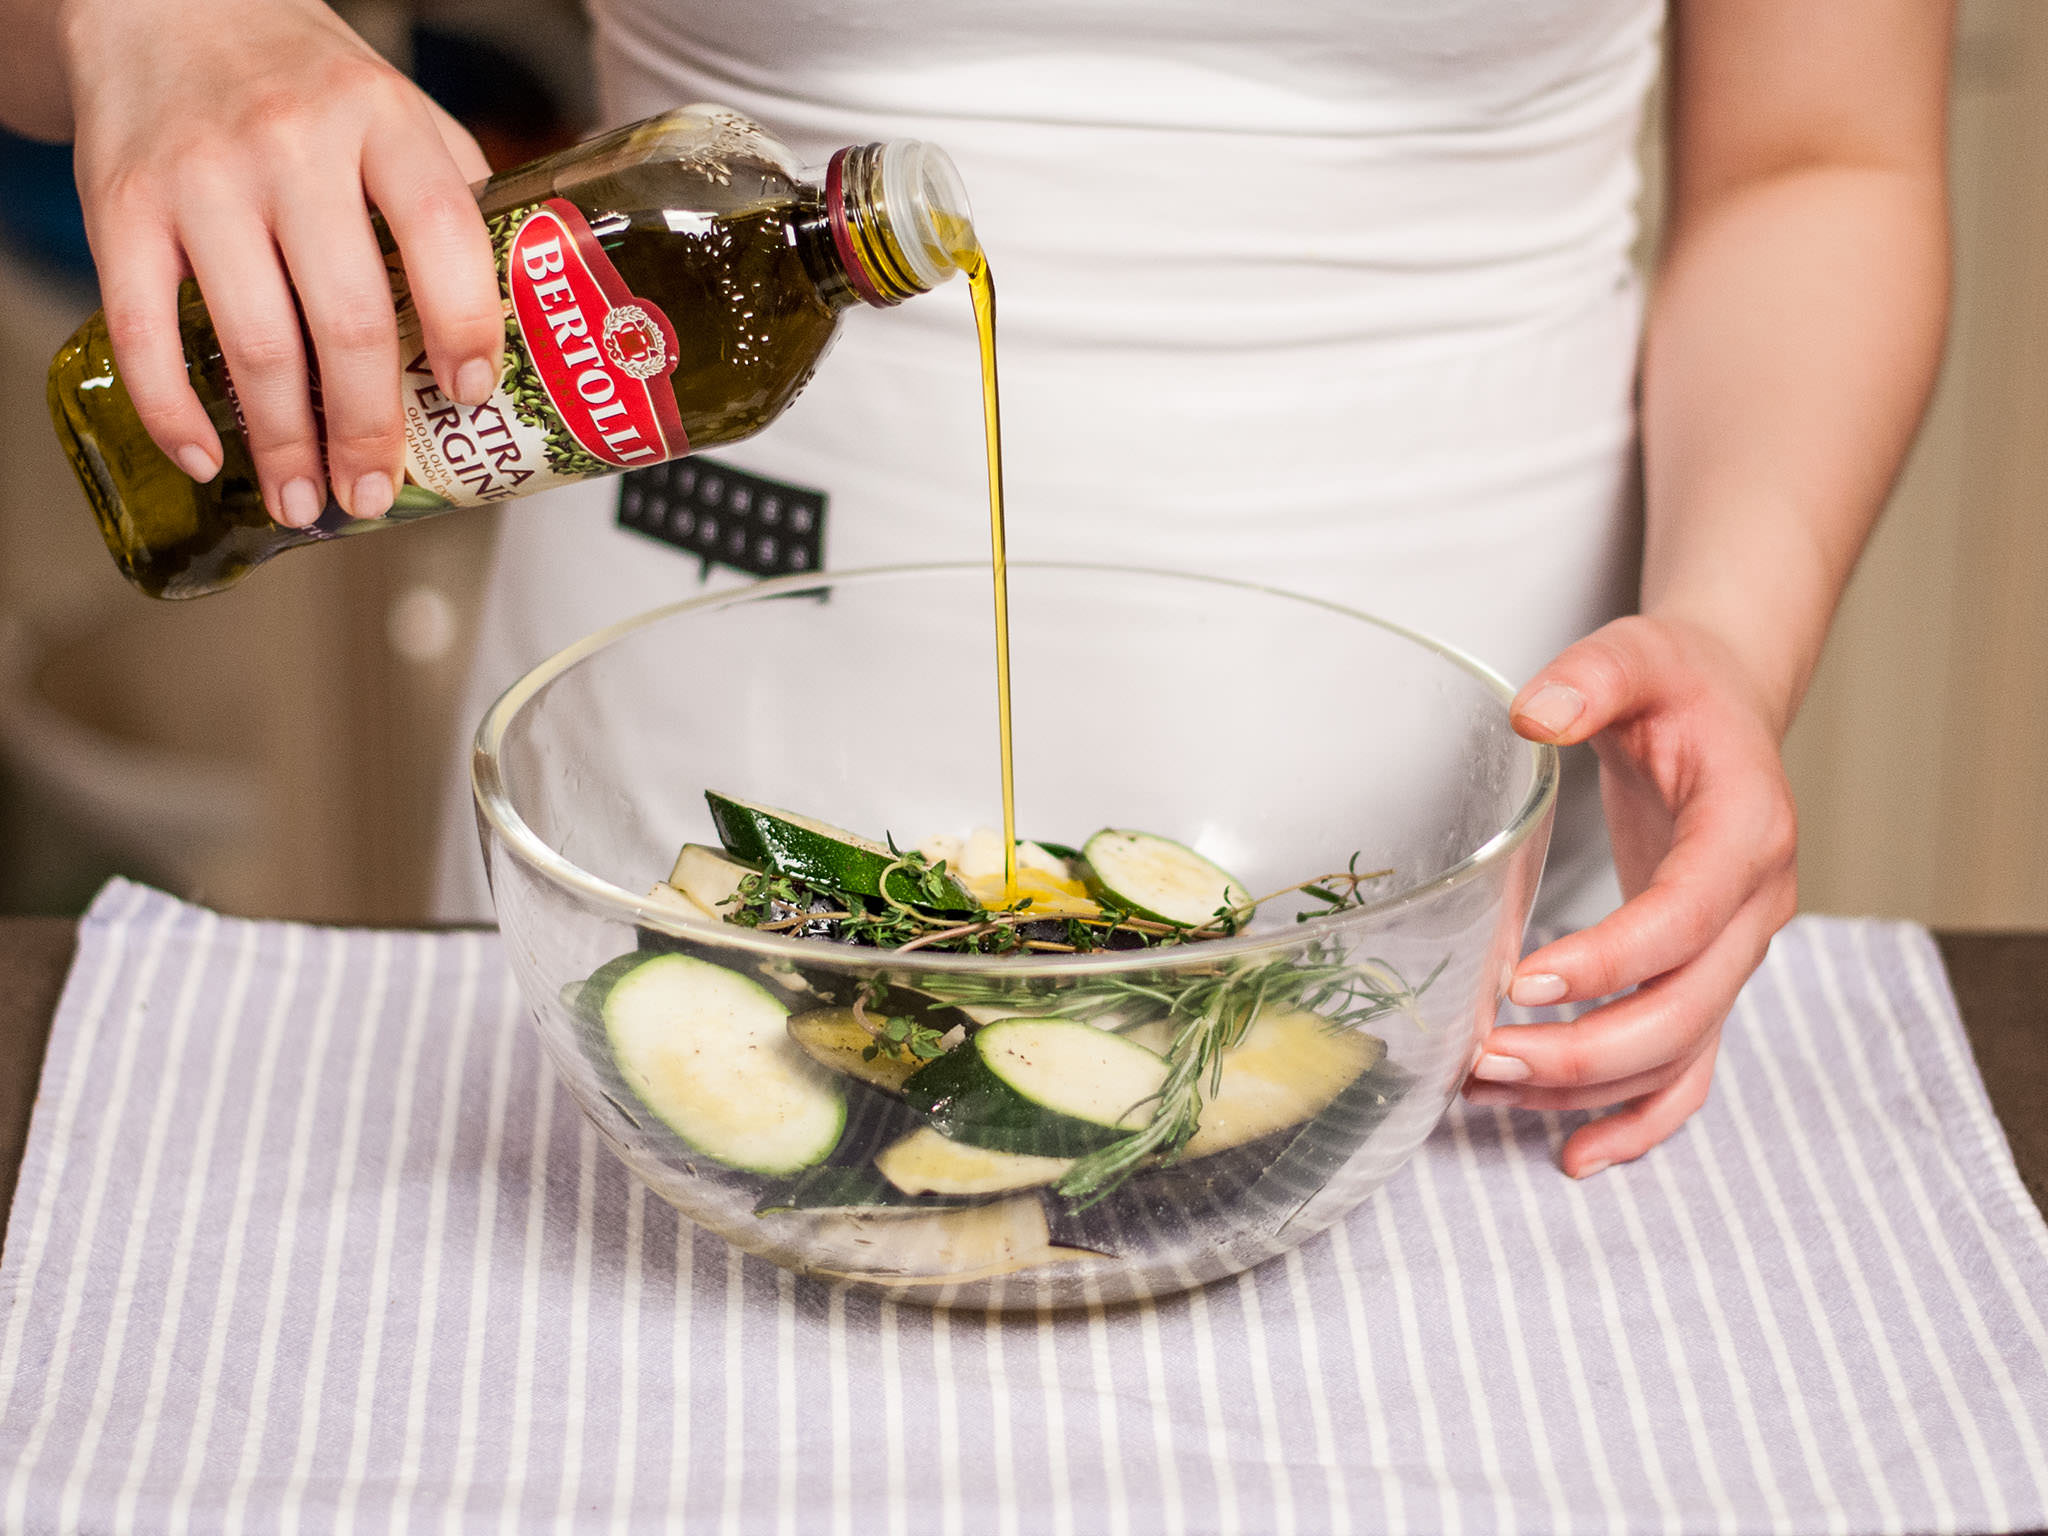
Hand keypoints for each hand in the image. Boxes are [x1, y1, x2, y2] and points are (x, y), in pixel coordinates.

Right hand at [61, 0, 500, 524]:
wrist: (161, 6)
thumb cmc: (300, 81)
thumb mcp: (395, 109)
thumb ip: (453, 196)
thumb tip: (521, 321)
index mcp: (379, 118)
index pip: (442, 230)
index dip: (465, 325)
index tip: (470, 395)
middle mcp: (291, 145)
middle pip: (348, 317)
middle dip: (369, 428)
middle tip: (376, 491)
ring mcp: (201, 178)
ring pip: (256, 343)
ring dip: (285, 445)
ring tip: (306, 500)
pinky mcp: (120, 207)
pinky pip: (144, 332)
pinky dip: (176, 411)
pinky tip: (210, 460)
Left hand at [1462, 614, 1798, 1175]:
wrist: (1723, 709)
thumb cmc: (1676, 687)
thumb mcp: (1636, 653)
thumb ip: (1589, 679)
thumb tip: (1532, 715)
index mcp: (1745, 831)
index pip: (1684, 918)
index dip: (1612, 961)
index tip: (1525, 982)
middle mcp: (1754, 908)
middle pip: (1685, 1010)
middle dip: (1585, 1050)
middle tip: (1485, 1057)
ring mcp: (1735, 954)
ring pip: (1679, 1055)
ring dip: (1589, 1091)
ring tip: (1487, 1090)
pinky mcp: (1705, 980)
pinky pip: (1687, 1073)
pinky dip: (1638, 1123)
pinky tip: (1571, 1154)